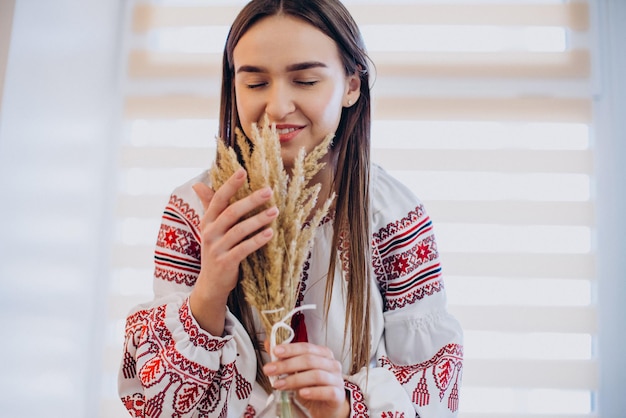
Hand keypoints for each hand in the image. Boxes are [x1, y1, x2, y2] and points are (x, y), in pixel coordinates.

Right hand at [189, 168, 278, 334]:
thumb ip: (209, 206)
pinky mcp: (226, 262)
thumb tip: (198, 184)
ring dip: (258, 219)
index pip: (218, 199)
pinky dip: (257, 240)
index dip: (230, 185)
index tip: (243, 171)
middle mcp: (209, 233)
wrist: (210, 284)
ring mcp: (216, 248)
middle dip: (251, 200)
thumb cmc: (215, 251)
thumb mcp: (209, 228)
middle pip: (231, 212)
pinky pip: (244, 248)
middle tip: (269, 191)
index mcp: (207, 221)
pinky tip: (270, 233)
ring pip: (240, 230)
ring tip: (275, 211)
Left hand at [263, 342, 349, 417]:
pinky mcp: (338, 394)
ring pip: (316, 375)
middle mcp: (331, 364)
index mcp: (323, 353)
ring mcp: (336, 379)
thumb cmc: (313, 386)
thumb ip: (285, 358)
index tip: (275, 352)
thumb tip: (269, 344)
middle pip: (309, 360)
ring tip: (279, 384)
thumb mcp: (297, 372)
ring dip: (294, 379)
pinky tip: (302, 393)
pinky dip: (313, 392)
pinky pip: (327, 391)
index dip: (290, 349)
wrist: (326, 406)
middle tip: (270, 370)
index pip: (306, 347)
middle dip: (287, 365)